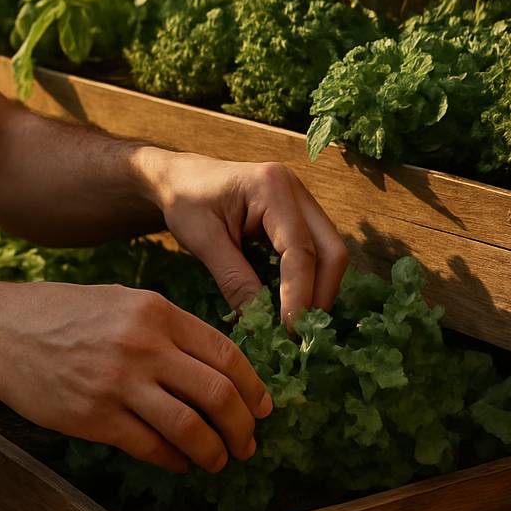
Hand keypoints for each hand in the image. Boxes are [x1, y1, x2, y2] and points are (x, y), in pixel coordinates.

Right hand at [0, 281, 271, 473]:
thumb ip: (165, 328)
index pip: (226, 354)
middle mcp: (143, 345)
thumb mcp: (120, 302)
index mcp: (155, 311)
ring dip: (214, 452)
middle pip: (219, 395)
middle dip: (243, 426)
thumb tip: (213, 367)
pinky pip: (151, 448)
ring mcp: (118, 384)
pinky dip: (174, 461)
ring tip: (219, 460)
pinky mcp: (94, 418)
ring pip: (191, 429)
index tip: (263, 407)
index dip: (253, 387)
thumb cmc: (60, 314)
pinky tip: (178, 462)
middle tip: (248, 442)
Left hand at [138, 150, 349, 327]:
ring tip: (295, 323)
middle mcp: (295, 189)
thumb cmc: (186, 202)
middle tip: (299, 332)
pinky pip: (316, 251)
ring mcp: (301, 200)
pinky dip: (309, 279)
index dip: (299, 293)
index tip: (289, 330)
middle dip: (320, 295)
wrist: (180, 178)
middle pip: (331, 249)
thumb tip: (262, 323)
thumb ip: (235, 280)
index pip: (300, 249)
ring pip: (329, 252)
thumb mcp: (203, 242)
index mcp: (271, 187)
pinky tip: (292, 303)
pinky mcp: (298, 215)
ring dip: (318, 290)